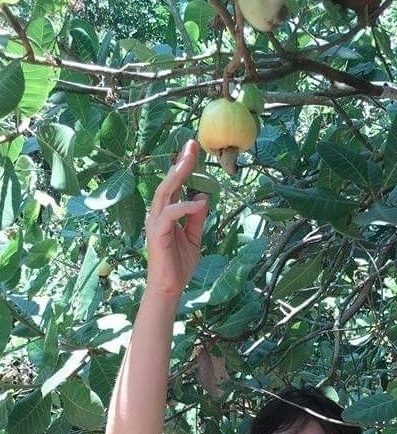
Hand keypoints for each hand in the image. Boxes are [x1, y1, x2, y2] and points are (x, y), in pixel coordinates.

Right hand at [145, 140, 208, 298]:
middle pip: (167, 183)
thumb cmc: (179, 265)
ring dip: (177, 176)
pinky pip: (170, 215)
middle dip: (180, 163)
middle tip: (191, 144)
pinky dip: (184, 207)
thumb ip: (197, 218)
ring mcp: (156, 224)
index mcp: (166, 214)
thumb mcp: (194, 237)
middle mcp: (158, 215)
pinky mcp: (157, 235)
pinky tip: (198, 202)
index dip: (182, 166)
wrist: (170, 289)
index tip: (192, 148)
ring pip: (164, 193)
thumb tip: (203, 196)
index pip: (174, 186)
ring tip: (189, 160)